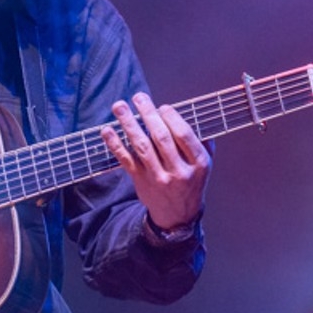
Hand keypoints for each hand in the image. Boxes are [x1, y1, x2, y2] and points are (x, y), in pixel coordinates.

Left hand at [100, 92, 210, 230]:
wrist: (178, 216)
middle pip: (161, 137)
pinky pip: (126, 160)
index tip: (162, 106)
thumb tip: (191, 114)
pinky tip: (107, 131)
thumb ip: (202, 141)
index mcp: (198, 163)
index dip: (172, 118)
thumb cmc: (191, 182)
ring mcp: (158, 177)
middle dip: (148, 114)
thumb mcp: (205, 165)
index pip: (184, 135)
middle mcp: (178, 171)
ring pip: (141, 146)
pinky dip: (115, 144)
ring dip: (128, 124)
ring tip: (119, 106)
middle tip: (138, 97)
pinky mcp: (141, 181)